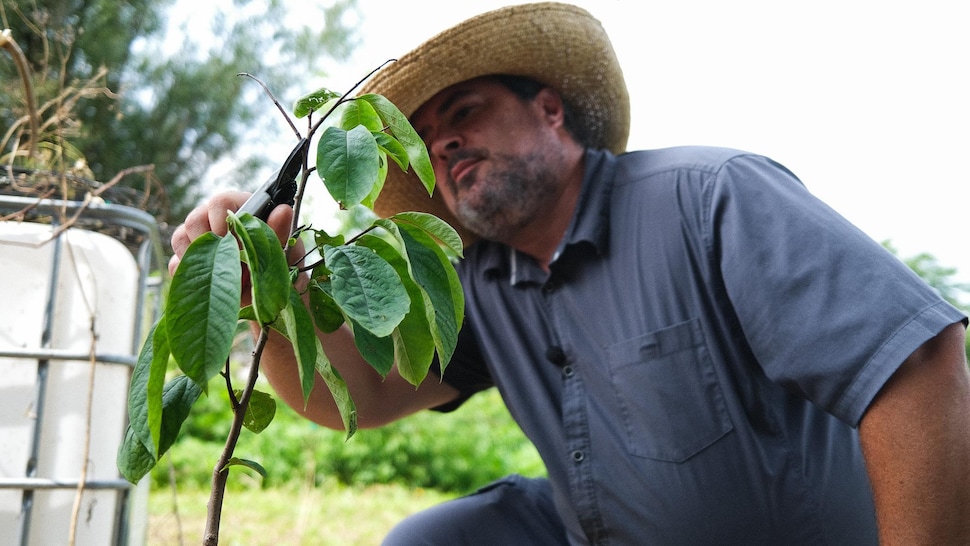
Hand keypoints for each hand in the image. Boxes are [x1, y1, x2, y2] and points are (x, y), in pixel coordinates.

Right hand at [168, 191, 303, 298]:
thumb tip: (283, 210)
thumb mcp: (283, 253)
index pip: (220, 202)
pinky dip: (189, 275)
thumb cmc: (279, 269)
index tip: (232, 242)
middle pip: (194, 219)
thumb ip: (280, 232)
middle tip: (226, 263)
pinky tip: (208, 285)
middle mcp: (215, 221)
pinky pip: (175, 263)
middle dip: (208, 244)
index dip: (222, 221)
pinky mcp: (189, 262)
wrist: (268, 299)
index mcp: (240, 211)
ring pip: (180, 238)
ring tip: (220, 275)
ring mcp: (199, 240)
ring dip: (198, 259)